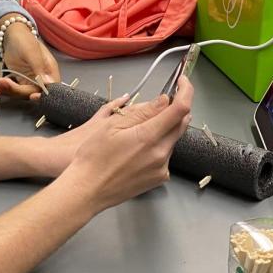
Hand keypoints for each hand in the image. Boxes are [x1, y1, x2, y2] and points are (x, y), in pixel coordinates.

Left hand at [0, 21, 60, 99]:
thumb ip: (38, 67)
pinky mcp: (20, 82)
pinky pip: (14, 90)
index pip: (51, 89)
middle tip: (4, 84)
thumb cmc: (24, 39)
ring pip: (22, 94)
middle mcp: (42, 79)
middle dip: (18, 91)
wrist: (11, 36)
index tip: (32, 96)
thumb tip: (47, 84)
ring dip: (9, 91)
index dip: (43, 96)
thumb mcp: (31, 52)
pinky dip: (5, 89)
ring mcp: (31, 81)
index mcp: (50, 71)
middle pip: (34, 93)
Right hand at [55, 79, 193, 211]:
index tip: (181, 82)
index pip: (180, 109)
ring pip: (172, 139)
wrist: (87, 190)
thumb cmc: (93, 156)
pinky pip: (166, 155)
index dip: (185, 91)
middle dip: (174, 109)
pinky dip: (158, 145)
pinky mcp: (159, 178)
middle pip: (181, 123)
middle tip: (158, 103)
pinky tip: (137, 149)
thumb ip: (142, 112)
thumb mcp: (112, 126)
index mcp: (149, 137)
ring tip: (137, 131)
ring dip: (164, 128)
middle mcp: (161, 153)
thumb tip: (164, 100)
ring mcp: (162, 168)